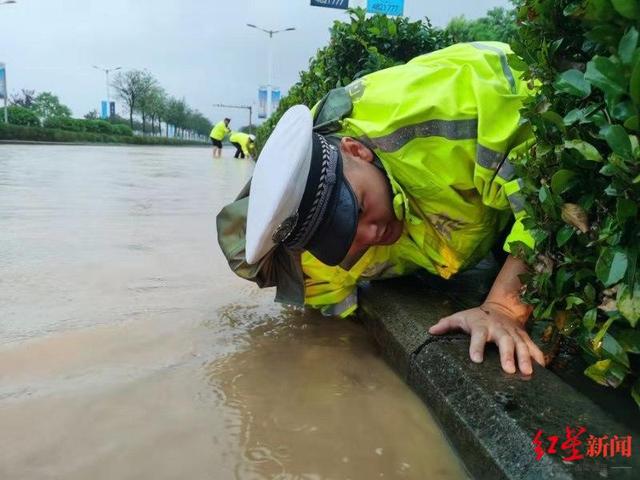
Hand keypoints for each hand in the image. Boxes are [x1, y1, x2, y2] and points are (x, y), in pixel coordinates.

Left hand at [428, 301, 545, 374]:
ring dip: (525, 358)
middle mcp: (499, 329)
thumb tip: (431, 331)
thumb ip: (446, 324)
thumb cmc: (476, 317)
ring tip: (527, 373)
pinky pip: (533, 346)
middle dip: (508, 355)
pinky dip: (538, 356)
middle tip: (509, 370)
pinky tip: (541, 369)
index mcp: (482, 325)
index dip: (477, 347)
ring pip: (521, 345)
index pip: (478, 335)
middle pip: (504, 341)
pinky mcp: (524, 337)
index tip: (476, 360)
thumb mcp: (460, 317)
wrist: (500, 307)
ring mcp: (513, 333)